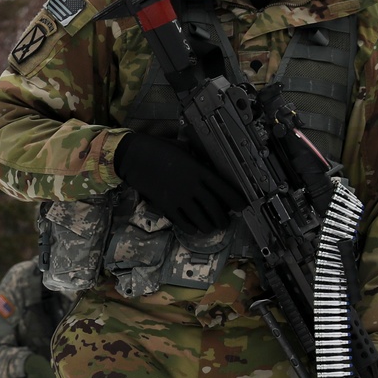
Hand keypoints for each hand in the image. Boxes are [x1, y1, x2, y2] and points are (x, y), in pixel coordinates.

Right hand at [114, 131, 245, 234]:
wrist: (135, 157)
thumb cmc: (158, 149)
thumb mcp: (183, 150)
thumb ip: (197, 160)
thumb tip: (206, 166)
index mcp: (198, 171)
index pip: (223, 188)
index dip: (235, 200)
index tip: (242, 207)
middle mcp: (192, 186)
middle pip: (214, 208)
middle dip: (223, 218)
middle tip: (225, 222)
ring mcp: (180, 198)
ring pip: (201, 219)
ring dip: (209, 226)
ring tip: (211, 228)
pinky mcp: (167, 207)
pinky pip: (183, 223)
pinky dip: (191, 228)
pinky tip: (194, 228)